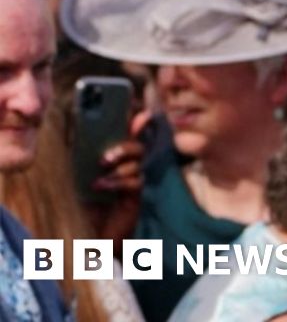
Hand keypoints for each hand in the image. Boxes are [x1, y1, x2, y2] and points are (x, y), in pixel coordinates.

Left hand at [87, 110, 149, 246]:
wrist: (86, 236)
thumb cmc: (81, 203)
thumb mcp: (78, 174)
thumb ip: (82, 153)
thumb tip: (78, 129)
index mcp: (113, 158)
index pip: (129, 136)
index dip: (138, 123)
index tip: (144, 114)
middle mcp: (126, 167)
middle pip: (138, 147)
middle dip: (125, 147)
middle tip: (106, 157)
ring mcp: (132, 182)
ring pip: (137, 163)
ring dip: (118, 167)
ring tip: (100, 172)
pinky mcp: (135, 197)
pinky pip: (135, 181)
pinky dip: (118, 182)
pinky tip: (101, 186)